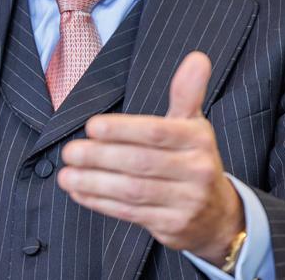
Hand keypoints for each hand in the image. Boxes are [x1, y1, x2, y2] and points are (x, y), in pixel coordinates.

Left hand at [57, 51, 244, 266]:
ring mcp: (185, 202)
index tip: (92, 126)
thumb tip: (196, 57)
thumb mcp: (194, 125)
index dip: (122, 130)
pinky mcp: (172, 227)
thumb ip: (187, 93)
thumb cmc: (194, 160)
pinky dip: (101, 203)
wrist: (218, 216)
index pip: (156, 133)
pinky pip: (131, 214)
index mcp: (197, 140)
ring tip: (66, 173)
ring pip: (133, 191)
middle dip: (101, 157)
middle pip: (141, 163)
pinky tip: (79, 191)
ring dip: (94, 182)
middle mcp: (196, 171)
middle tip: (70, 151)